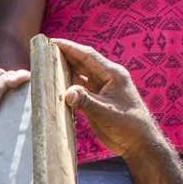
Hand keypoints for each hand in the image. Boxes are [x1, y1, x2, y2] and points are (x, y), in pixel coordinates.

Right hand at [53, 36, 159, 158]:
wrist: (138, 141)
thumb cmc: (128, 125)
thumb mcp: (106, 112)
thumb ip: (86, 101)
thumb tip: (66, 93)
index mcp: (113, 74)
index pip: (88, 56)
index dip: (70, 47)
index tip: (52, 41)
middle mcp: (107, 78)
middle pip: (82, 62)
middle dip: (64, 55)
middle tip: (44, 51)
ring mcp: (101, 88)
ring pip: (79, 74)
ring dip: (64, 70)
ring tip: (45, 66)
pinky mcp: (96, 100)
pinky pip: (79, 88)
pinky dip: (67, 86)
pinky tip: (55, 86)